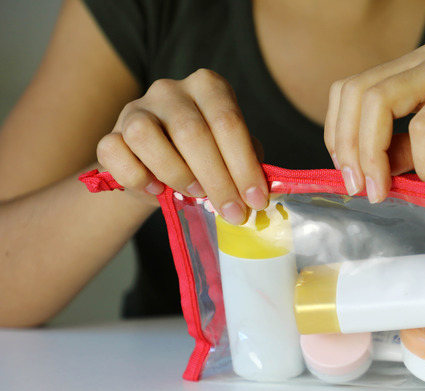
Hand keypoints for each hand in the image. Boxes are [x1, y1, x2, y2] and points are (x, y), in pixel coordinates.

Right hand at [96, 68, 266, 223]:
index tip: (255, 200)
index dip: (244, 165)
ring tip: (195, 193)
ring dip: (175, 172)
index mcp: (209, 87)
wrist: (159, 171)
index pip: (228, 121)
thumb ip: (246, 163)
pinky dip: (136, 176)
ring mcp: (136, 108)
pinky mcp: (110, 133)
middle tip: (232, 211)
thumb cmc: (205, 159)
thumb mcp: (231, 155)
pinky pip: (114, 151)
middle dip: (217, 179)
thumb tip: (257, 190)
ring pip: (145, 135)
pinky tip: (156, 190)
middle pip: (191, 131)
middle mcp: (170, 90)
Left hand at [324, 41, 424, 202]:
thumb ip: (399, 156)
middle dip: (349, 148)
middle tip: (362, 190)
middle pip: (356, 93)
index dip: (338, 135)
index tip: (350, 180)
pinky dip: (423, 159)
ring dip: (373, 153)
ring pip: (379, 100)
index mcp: (411, 72)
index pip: (350, 92)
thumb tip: (360, 174)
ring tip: (385, 189)